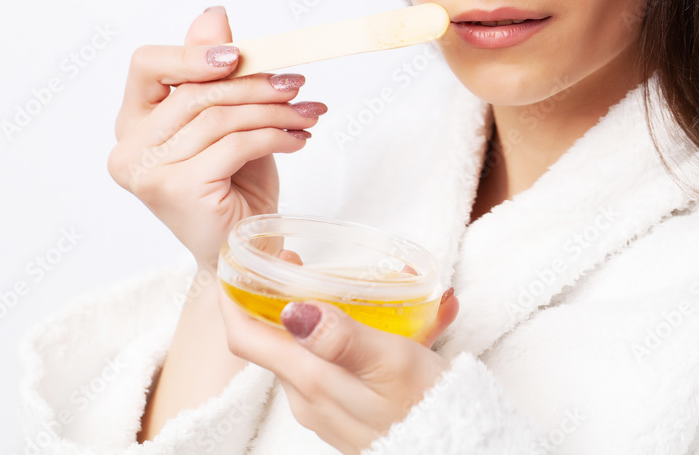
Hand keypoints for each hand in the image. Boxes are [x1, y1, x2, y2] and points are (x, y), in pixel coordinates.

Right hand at [106, 6, 327, 269]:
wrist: (242, 254)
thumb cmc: (232, 187)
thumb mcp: (226, 122)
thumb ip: (213, 74)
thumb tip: (213, 15)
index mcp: (133, 122)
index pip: (147, 64)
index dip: (192, 53)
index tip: (239, 55)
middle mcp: (130, 147)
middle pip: (194, 92)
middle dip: (254, 84)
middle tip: (296, 85)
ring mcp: (148, 171)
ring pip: (219, 118)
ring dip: (273, 111)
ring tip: (307, 114)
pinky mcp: (177, 189)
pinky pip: (235, 144)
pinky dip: (275, 137)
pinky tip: (298, 140)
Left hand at [218, 287, 459, 453]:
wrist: (464, 452)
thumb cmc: (428, 408)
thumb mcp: (390, 362)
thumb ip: (339, 336)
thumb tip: (291, 311)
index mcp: (311, 380)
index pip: (244, 337)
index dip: (233, 296)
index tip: (238, 263)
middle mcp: (310, 397)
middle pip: (277, 339)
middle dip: (284, 297)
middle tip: (301, 262)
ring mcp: (329, 408)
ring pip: (315, 350)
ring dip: (333, 315)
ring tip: (376, 287)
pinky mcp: (352, 412)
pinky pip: (346, 365)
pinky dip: (366, 338)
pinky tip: (414, 323)